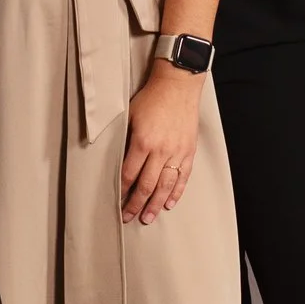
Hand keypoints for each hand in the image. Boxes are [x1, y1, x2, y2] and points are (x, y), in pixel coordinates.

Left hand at [120, 64, 202, 224]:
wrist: (178, 85)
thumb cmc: (151, 98)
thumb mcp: (129, 115)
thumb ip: (124, 139)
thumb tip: (115, 159)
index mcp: (142, 141)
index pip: (129, 174)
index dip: (122, 191)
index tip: (117, 202)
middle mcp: (160, 150)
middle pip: (146, 185)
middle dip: (136, 204)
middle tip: (128, 217)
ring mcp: (177, 152)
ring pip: (165, 186)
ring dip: (155, 204)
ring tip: (148, 218)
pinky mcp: (188, 151)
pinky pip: (183, 177)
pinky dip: (176, 192)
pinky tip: (169, 204)